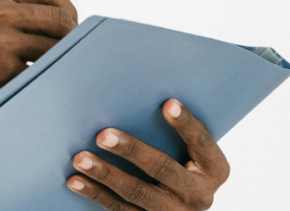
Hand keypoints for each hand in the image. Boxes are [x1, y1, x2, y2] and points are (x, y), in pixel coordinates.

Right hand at [0, 0, 76, 155]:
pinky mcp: (2, 65)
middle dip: (70, 37)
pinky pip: (41, 71)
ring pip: (56, 45)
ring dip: (57, 61)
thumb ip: (11, 6)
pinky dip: (40, 79)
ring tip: (45, 70)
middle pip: (60, 16)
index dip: (66, 8)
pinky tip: (27, 84)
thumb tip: (64, 17)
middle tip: (66, 54)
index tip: (67, 26)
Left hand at [67, 99, 229, 209]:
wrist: (179, 205)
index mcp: (214, 169)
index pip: (201, 143)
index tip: (167, 103)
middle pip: (163, 169)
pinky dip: (94, 193)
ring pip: (137, 192)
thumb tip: (142, 91)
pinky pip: (119, 209)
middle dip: (132, 151)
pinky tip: (74, 181)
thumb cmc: (180, 160)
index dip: (185, 124)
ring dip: (105, 174)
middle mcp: (199, 195)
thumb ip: (174, 129)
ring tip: (80, 158)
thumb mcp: (189, 149)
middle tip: (103, 135)